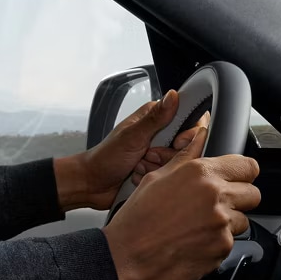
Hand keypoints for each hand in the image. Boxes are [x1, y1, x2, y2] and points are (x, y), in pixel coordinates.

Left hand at [54, 90, 206, 210]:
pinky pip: (169, 176)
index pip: (189, 118)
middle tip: (147, 154)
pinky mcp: (157, 170)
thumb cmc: (106, 157)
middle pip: (186, 145)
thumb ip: (156, 117)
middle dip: (166, 155)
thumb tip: (173, 95)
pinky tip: (138, 176)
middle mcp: (159, 133)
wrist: (92, 183)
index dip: (187, 133)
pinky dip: (154, 177)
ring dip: (157, 167)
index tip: (177, 141)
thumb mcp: (132, 136)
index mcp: (154, 117)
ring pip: (178, 162)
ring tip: (138, 165)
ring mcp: (159, 153)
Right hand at [102, 127, 260, 279]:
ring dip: (227, 223)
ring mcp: (221, 225)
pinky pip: (229, 243)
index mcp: (200, 173)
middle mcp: (216, 197)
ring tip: (198, 227)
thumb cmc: (135, 221)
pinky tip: (193, 242)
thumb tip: (198, 138)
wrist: (125, 259)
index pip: (248, 166)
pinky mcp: (221, 250)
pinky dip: (216, 243)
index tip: (237, 179)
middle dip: (239, 199)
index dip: (242, 173)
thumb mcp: (155, 179)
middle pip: (253, 194)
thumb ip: (185, 158)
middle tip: (216, 205)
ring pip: (242, 221)